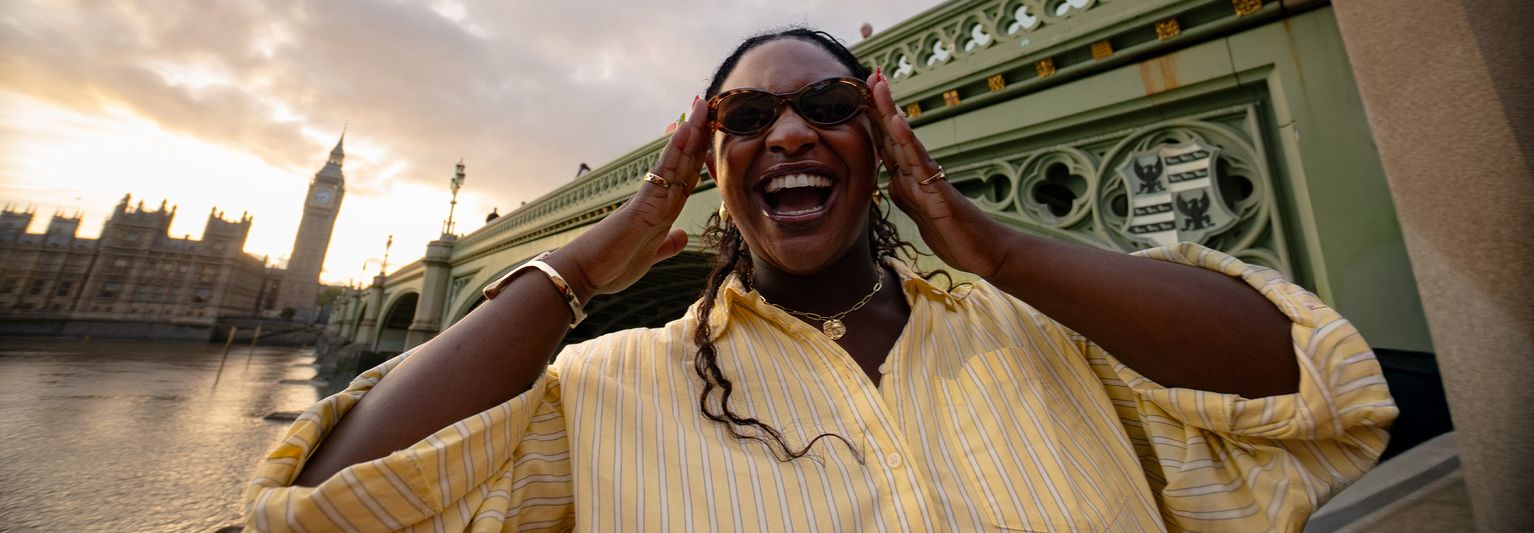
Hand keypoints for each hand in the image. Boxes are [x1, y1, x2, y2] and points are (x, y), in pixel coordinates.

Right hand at [544, 96, 710, 301]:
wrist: (582, 276)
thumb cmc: (610, 267)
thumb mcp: (650, 257)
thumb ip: (667, 245)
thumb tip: (682, 237)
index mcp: (660, 211)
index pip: (684, 177)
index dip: (696, 154)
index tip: (704, 130)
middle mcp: (656, 201)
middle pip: (683, 163)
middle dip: (697, 135)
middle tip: (703, 103)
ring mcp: (649, 201)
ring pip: (676, 163)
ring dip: (690, 135)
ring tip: (699, 107)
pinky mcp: (642, 208)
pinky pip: (663, 176)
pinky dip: (675, 153)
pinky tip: (685, 133)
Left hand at [864, 70, 1011, 278]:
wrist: (984, 251)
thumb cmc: (954, 233)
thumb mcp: (919, 214)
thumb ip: (905, 194)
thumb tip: (890, 179)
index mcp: (911, 177)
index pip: (887, 143)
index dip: (873, 119)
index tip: (862, 93)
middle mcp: (919, 171)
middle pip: (894, 133)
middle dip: (880, 104)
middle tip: (872, 73)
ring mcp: (929, 178)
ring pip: (904, 140)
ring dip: (890, 111)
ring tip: (879, 85)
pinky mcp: (938, 190)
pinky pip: (920, 163)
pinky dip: (907, 141)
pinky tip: (896, 121)